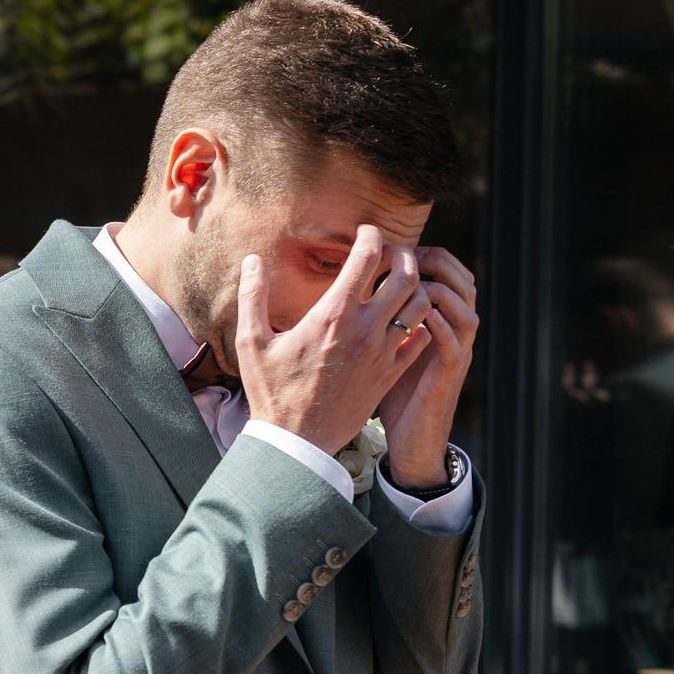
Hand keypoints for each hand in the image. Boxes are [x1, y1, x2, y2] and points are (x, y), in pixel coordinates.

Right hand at [236, 226, 440, 462]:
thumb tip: (252, 260)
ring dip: (415, 287)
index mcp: (333, 316)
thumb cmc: (271, 392)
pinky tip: (404, 319)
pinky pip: (422, 338)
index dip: (370, 235)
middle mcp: (365, 331)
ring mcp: (383, 354)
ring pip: (420, 305)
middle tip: (392, 253)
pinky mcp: (391, 374)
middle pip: (406, 275)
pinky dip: (421, 321)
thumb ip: (253, 297)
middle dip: (403, 255)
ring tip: (400, 284)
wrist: (296, 441)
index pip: (367, 258)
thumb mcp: (251, 343)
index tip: (365, 232)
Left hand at [375, 246, 479, 488]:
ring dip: (444, 292)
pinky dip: (443, 328)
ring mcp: (452, 356)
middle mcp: (450, 335)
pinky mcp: (447, 378)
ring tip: (419, 282)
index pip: (445, 277)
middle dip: (440, 265)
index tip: (399, 246)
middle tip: (413, 255)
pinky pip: (455, 346)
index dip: (429, 257)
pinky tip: (423, 316)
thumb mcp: (383, 349)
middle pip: (462, 285)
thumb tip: (346, 287)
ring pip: (465, 311)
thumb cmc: (390, 393)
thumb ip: (376, 318)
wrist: (406, 443)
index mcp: (435, 324)